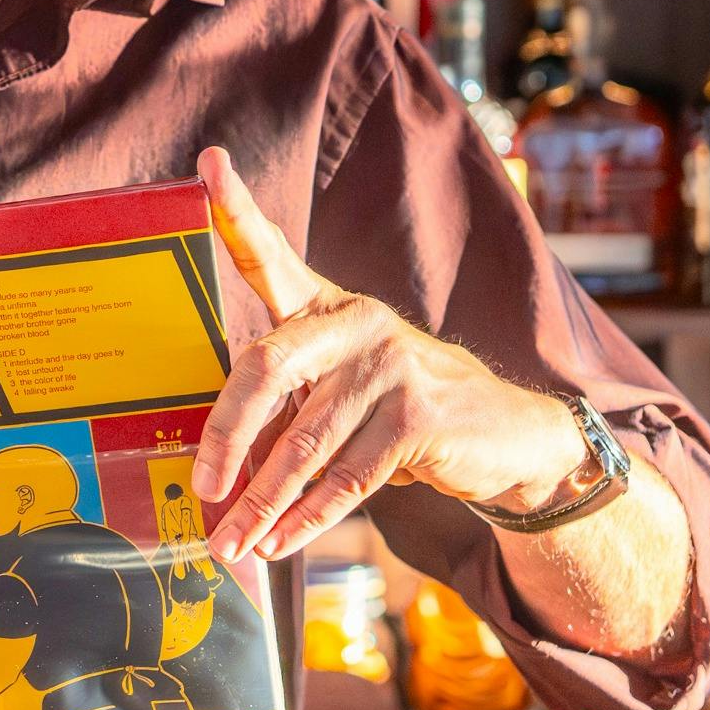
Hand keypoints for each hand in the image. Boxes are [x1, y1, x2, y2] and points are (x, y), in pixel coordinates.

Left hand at [191, 147, 595, 567]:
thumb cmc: (400, 411)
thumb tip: (214, 466)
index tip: (208, 165)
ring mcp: (389, 365)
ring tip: (232, 544)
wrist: (507, 437)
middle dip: (225, 437)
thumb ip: (287, 406)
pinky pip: (344, 480)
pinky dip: (306, 520)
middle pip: (265, 369)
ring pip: (303, 445)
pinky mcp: (416, 416)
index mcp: (326, 306)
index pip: (271, 253)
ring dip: (262, 505)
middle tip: (202, 489)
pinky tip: (278, 543)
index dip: (236, 210)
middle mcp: (355, 322)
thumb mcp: (345, 389)